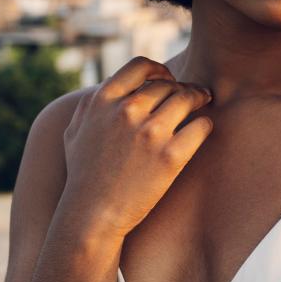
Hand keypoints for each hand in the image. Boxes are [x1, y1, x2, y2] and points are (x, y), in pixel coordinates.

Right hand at [59, 57, 213, 238]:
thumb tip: (108, 86)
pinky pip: (201, 125)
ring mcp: (150, 133)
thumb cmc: (84, 175)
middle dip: (183, 88)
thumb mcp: (75, 132)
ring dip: (199, 99)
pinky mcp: (171, 155)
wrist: (91, 216)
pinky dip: (205, 124)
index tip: (168, 79)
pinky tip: (202, 129)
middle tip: (194, 96)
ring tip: (203, 104)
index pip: (140, 65)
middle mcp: (126, 111)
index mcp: (103, 101)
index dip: (159, 69)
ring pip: (188, 99)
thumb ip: (91, 105)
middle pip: (168, 85)